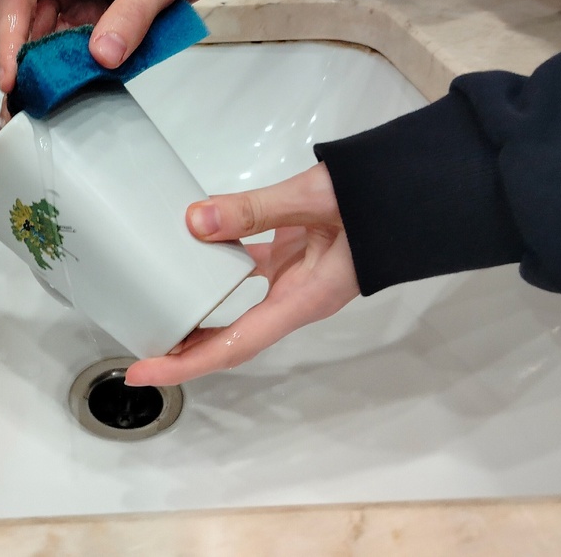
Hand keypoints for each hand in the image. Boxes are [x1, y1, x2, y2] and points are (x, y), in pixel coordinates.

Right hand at [0, 0, 239, 97]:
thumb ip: (130, 15)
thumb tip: (102, 55)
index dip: (11, 36)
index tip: (13, 73)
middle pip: (25, 21)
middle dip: (21, 57)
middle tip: (23, 95)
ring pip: (48, 37)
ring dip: (46, 65)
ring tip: (43, 98)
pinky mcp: (101, 14)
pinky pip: (77, 44)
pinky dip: (73, 65)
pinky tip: (72, 86)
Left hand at [125, 162, 358, 386]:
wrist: (421, 187)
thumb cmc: (379, 198)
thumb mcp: (314, 198)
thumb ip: (254, 209)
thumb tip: (194, 221)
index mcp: (304, 300)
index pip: (234, 346)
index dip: (186, 365)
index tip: (144, 372)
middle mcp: (297, 299)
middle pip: (231, 336)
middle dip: (186, 346)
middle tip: (139, 344)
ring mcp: (298, 278)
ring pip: (238, 304)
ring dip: (200, 307)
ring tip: (157, 302)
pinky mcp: (299, 255)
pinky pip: (251, 270)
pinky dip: (221, 264)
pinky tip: (197, 246)